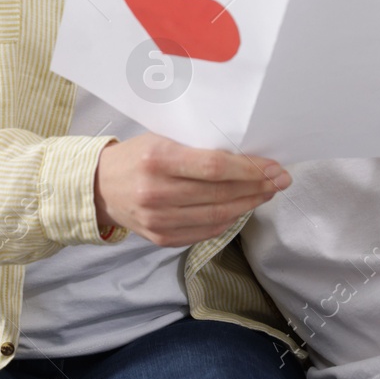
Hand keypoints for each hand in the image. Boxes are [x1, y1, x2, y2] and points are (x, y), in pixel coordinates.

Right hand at [93, 132, 290, 247]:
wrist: (99, 187)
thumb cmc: (137, 156)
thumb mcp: (162, 139)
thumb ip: (197, 148)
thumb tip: (245, 154)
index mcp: (157, 159)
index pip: (214, 167)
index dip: (249, 169)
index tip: (273, 167)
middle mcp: (156, 192)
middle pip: (220, 194)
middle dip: (257, 187)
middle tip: (280, 180)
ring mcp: (158, 219)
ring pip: (217, 216)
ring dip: (248, 205)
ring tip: (266, 193)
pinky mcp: (160, 238)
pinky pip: (205, 231)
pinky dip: (228, 221)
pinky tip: (242, 208)